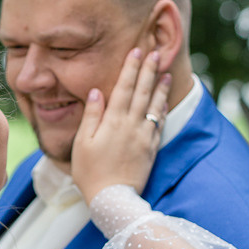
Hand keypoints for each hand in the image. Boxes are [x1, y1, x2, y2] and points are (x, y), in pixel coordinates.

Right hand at [71, 48, 169, 203]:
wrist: (112, 198)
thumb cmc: (90, 172)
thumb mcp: (82, 143)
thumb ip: (91, 115)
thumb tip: (96, 91)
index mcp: (113, 121)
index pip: (123, 87)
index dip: (131, 68)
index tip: (137, 50)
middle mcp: (131, 125)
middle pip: (142, 91)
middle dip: (149, 70)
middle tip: (156, 52)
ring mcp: (144, 136)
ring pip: (153, 105)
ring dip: (160, 87)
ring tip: (166, 72)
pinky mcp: (151, 148)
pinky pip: (158, 123)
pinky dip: (161, 109)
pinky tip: (163, 100)